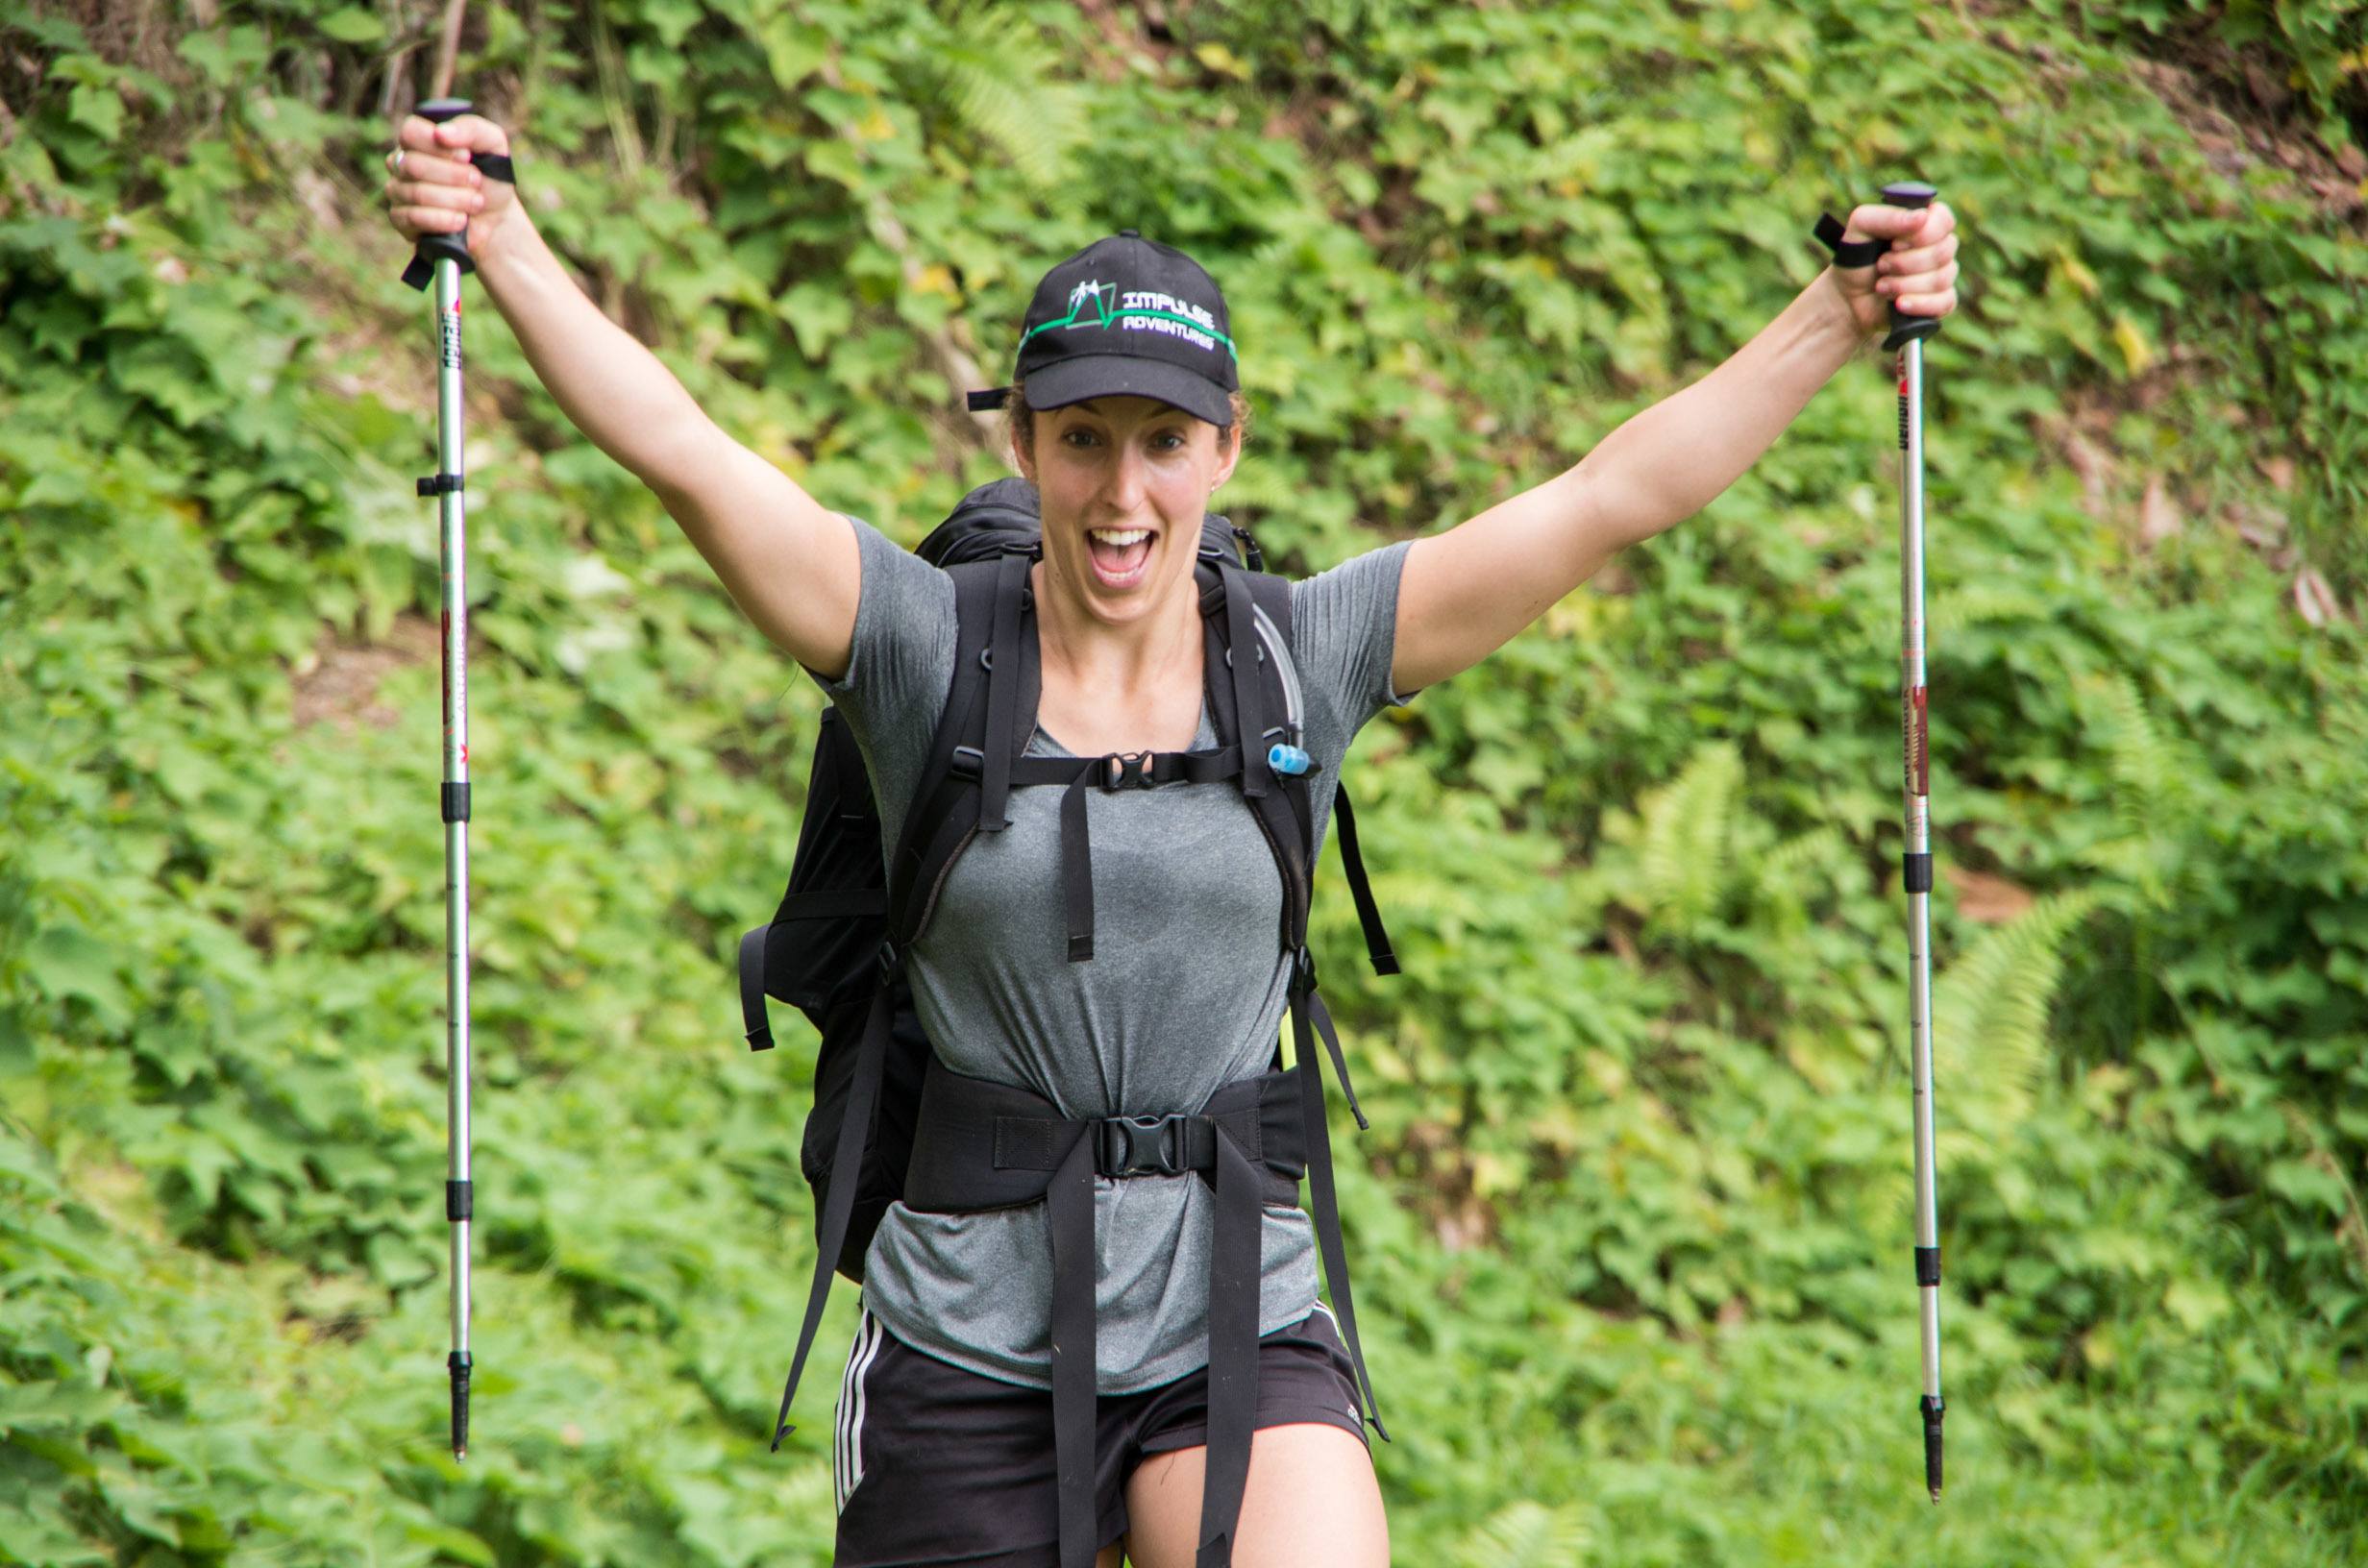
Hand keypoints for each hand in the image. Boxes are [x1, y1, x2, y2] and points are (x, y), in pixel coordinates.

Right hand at [383, 111, 517, 258]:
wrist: (496, 217)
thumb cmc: (489, 176)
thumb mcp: (492, 145)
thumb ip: (471, 129)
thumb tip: (441, 133)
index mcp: (417, 139)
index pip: (410, 132)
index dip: (440, 147)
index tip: (467, 156)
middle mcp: (401, 162)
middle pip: (413, 164)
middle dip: (453, 176)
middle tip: (477, 182)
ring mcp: (397, 191)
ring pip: (417, 193)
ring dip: (455, 199)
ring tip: (476, 202)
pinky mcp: (401, 220)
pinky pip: (413, 218)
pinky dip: (443, 220)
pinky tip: (461, 220)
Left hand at [1825, 199, 1959, 340]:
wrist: (1847, 299)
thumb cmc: (1857, 257)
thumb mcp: (1861, 228)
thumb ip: (1887, 216)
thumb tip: (1921, 217)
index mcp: (1926, 223)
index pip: (1944, 220)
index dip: (1922, 234)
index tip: (1894, 244)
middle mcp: (1940, 247)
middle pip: (1943, 251)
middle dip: (1904, 263)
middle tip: (1880, 266)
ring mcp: (1943, 274)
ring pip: (1941, 278)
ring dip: (1903, 285)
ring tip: (1881, 286)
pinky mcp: (1941, 301)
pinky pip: (1945, 303)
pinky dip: (1919, 304)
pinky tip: (1900, 305)